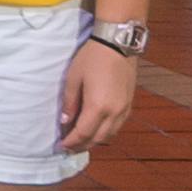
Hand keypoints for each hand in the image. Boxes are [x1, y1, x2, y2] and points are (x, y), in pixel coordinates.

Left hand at [61, 29, 149, 153]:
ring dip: (95, 141)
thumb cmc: (92, 58)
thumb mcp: (73, 79)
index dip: (71, 142)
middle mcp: (114, 112)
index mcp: (98, 107)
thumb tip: (65, 122)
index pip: (83, 133)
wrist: (118, 43)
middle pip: (98, 139)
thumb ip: (70, 103)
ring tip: (82, 141)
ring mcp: (124, 108)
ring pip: (110, 135)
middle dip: (82, 145)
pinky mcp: (130, 103)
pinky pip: (118, 125)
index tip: (62, 145)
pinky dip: (106, 132)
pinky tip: (98, 129)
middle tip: (70, 147)